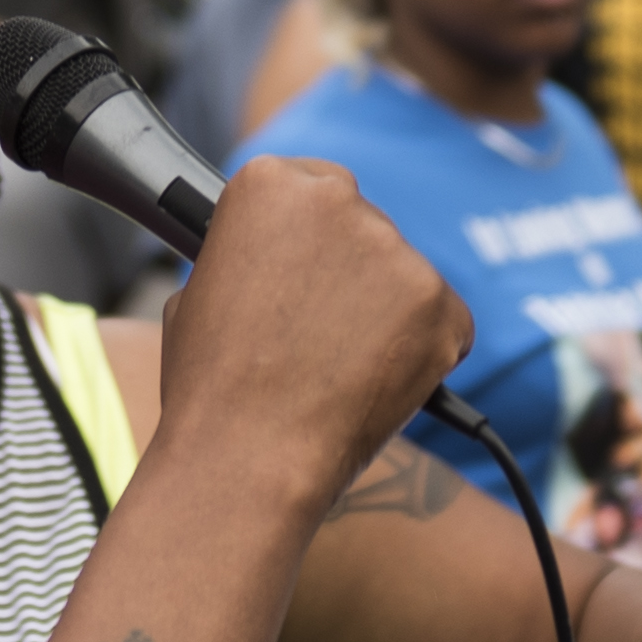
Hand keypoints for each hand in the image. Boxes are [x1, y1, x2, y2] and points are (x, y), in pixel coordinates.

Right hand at [156, 158, 473, 511]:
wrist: (249, 457)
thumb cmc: (210, 385)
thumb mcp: (199, 288)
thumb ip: (249, 253)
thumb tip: (278, 260)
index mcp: (269, 183)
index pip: (309, 185)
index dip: (306, 237)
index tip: (301, 269)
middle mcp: (339, 201)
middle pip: (361, 224)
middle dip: (348, 270)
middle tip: (319, 330)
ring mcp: (397, 253)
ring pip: (401, 276)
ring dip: (383, 313)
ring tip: (337, 370)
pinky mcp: (443, 306)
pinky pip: (442, 322)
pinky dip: (422, 352)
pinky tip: (376, 385)